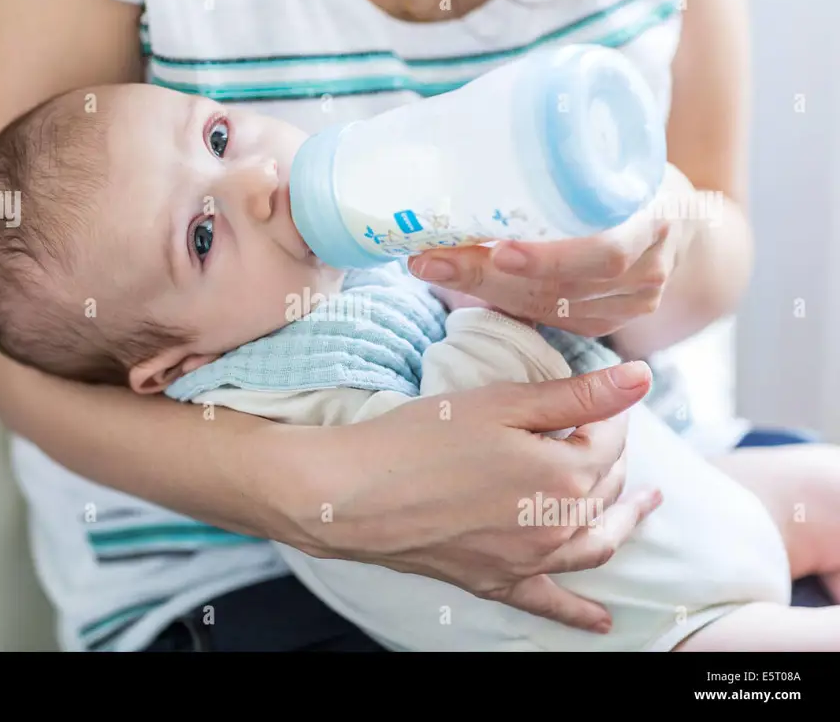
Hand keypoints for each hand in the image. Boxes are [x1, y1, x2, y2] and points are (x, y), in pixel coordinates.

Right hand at [296, 360, 661, 633]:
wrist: (357, 494)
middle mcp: (557, 526)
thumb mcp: (501, 403)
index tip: (594, 394)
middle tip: (601, 429)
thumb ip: (576, 396)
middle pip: (604, 487)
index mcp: (564, 475)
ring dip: (623, 521)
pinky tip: (601, 622)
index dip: (606, 412)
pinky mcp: (497, 581)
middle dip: (611, 454)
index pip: (609, 439)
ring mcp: (529, 560)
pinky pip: (550, 601)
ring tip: (643, 506)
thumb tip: (639, 378)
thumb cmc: (421, 439)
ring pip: (596, 542)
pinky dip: (580, 613)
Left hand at [408, 165, 699, 337]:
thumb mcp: (613, 154)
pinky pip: (549, 317)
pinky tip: (466, 284)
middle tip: (431, 260)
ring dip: (483, 290)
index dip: (550, 257)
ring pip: (547, 306)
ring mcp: (629, 303)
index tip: (498, 249)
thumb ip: (569, 156)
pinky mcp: (606, 321)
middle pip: (561, 286)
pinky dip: (504, 301)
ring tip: (435, 268)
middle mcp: (646, 269)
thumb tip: (477, 139)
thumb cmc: (631, 177)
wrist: (680, 222)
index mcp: (655, 218)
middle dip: (486, 276)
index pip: (605, 251)